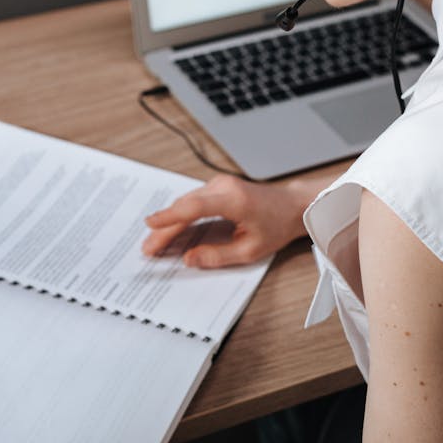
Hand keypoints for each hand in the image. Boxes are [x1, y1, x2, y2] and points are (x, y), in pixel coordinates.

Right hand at [142, 174, 311, 267]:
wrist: (293, 205)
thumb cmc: (277, 225)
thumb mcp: (251, 249)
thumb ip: (218, 255)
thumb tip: (190, 258)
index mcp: (234, 200)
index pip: (194, 207)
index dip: (170, 217)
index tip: (151, 226)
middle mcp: (224, 187)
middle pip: (185, 206)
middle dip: (164, 228)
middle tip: (149, 247)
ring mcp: (221, 184)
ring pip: (186, 202)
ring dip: (170, 221)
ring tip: (155, 242)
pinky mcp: (219, 186)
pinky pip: (193, 200)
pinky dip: (180, 215)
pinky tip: (171, 229)